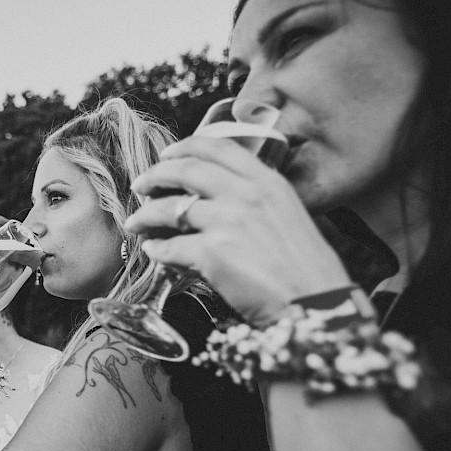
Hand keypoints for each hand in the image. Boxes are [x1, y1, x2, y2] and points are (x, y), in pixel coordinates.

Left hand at [125, 136, 350, 323]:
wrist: (315, 302)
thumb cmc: (304, 267)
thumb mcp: (288, 215)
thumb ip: (257, 200)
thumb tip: (219, 200)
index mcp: (267, 182)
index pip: (218, 147)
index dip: (185, 147)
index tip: (166, 154)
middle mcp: (246, 195)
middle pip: (186, 170)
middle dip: (154, 175)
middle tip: (140, 186)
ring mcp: (228, 222)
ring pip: (169, 208)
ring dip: (145, 216)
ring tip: (135, 223)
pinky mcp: (213, 253)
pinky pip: (170, 247)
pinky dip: (157, 251)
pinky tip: (154, 252)